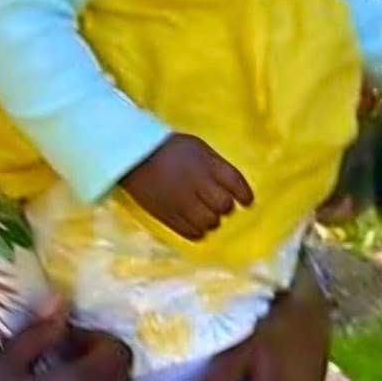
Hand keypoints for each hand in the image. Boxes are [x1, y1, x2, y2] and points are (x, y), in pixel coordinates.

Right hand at [121, 134, 253, 240]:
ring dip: (212, 220)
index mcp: (207, 165)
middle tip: (220, 205)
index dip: (244, 194)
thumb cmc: (171, 149)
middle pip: (223, 205)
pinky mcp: (167, 215)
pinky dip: (198, 231)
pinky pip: (190, 232)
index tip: (246, 201)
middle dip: (225, 207)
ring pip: (209, 222)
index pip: (235, 183)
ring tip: (207, 215)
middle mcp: (197, 185)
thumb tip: (234, 187)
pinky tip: (196, 225)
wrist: (134, 156)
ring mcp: (182, 202)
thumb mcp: (199, 148)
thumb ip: (217, 166)